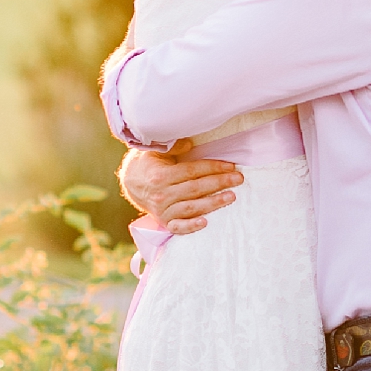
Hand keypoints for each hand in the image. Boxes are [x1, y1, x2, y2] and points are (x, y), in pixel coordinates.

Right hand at [118, 140, 242, 233]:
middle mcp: (162, 194)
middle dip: (219, 183)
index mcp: (161, 175)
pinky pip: (178, 227)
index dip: (212, 167)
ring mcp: (163, 210)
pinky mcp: (164, 221)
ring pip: (191, 207)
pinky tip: (205, 222)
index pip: (192, 171)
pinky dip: (191, 226)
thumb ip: (173, 147)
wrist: (132, 182)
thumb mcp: (155, 150)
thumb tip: (190, 143)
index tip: (230, 166)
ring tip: (231, 196)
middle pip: (195, 188)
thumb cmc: (149, 163)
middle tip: (238, 178)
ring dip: (213, 203)